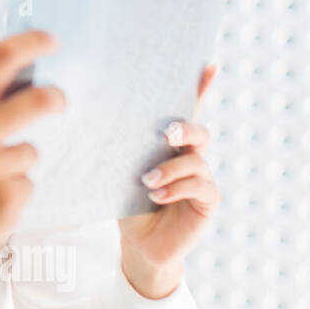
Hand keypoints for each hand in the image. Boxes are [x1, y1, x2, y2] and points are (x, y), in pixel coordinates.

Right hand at [0, 30, 65, 278]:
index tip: (50, 41)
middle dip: (55, 98)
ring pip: (28, 152)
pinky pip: (26, 186)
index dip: (32, 43)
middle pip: (39, 100)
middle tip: (58, 101)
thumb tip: (16, 84)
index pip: (0, 59)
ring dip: (12, 165)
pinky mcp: (7, 200)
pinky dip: (10, 195)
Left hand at [118, 63, 220, 297]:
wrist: (139, 244)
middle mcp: (191, 157)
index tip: (209, 64)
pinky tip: (156, 197)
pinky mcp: (208, 202)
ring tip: (146, 181)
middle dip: (184, 128)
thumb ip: (123, 151)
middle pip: (198, 131)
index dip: (201, 88)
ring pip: (197, 161)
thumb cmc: (127, 204)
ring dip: (170, 169)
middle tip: (166, 134)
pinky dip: (176, 189)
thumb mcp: (121, 173)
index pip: (188, 111)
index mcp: (170, 146)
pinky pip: (200, 187)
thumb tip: (100, 119)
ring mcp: (202, 178)